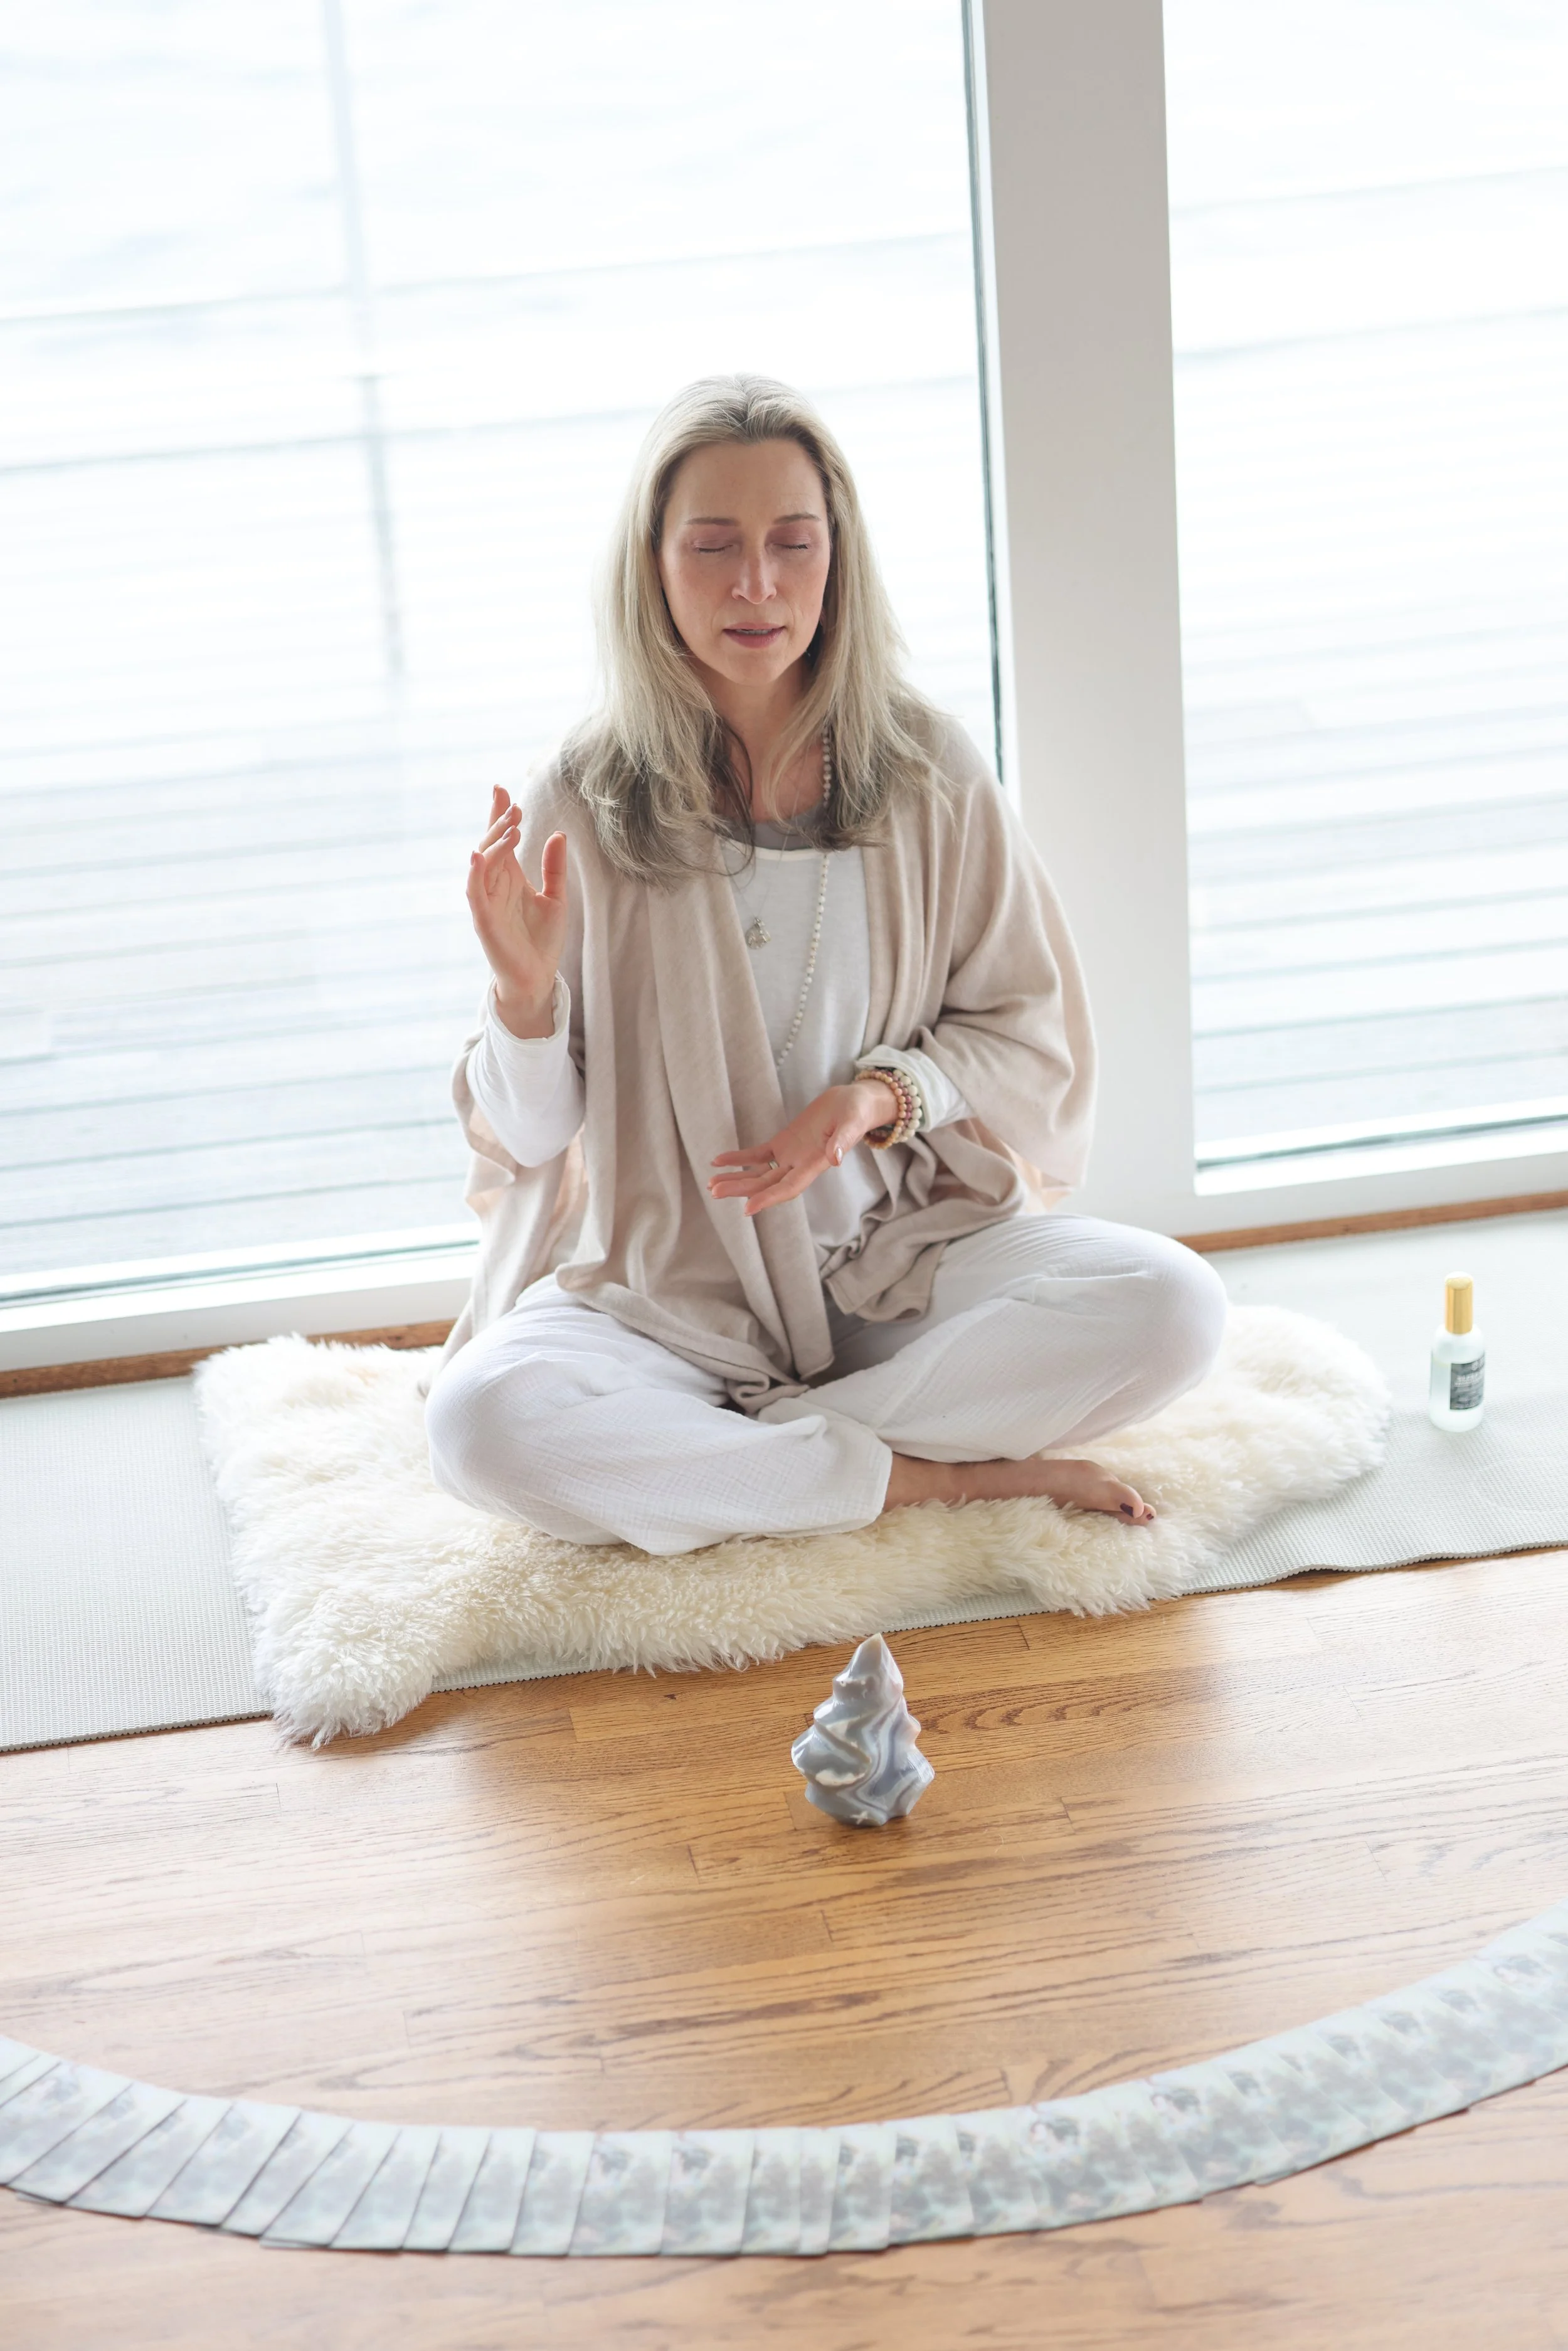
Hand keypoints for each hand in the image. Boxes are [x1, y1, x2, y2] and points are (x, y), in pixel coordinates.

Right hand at [466, 786, 567, 1037]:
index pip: (501, 840)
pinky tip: (477, 853)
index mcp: (509, 878)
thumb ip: (554, 868)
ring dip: (494, 843)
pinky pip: (474, 892)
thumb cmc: (541, 941)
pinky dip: (475, 872)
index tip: (502, 790)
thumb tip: (558, 835)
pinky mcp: (484, 920)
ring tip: (511, 824)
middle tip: (513, 805)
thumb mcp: (556, 898)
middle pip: (490, 846)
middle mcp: (493, 886)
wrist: (536, 978)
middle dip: (499, 823)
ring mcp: (486, 902)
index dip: (499, 815)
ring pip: (483, 864)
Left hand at [708, 1076, 902, 1215]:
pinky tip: (718, 1161)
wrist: (853, 1103)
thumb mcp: (851, 1123)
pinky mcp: (783, 1143)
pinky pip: (757, 1154)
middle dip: (740, 1188)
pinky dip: (738, 1158)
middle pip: (766, 1184)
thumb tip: (834, 1159)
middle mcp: (799, 1166)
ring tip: (710, 1184)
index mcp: (815, 1165)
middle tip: (714, 1191)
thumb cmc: (855, 1113)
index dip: (768, 1199)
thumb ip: (842, 1141)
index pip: (788, 1188)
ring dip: (735, 1178)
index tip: (747, 1209)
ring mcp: (790, 1156)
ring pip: (758, 1173)